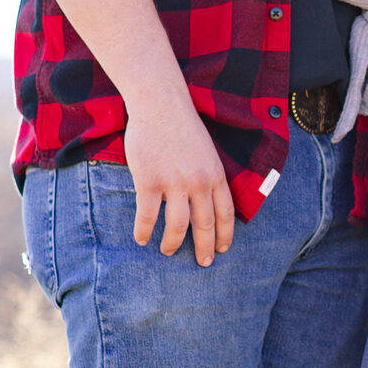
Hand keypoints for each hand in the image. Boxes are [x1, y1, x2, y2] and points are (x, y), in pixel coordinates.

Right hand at [123, 91, 235, 266]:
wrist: (160, 104)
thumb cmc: (182, 126)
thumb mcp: (207, 152)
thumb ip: (209, 177)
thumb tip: (206, 202)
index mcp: (216, 175)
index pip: (226, 214)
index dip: (225, 235)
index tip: (222, 250)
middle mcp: (199, 183)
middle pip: (204, 225)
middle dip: (205, 248)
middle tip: (203, 263)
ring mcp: (174, 183)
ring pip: (177, 226)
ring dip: (173, 244)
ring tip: (168, 252)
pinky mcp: (149, 181)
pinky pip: (148, 215)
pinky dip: (144, 231)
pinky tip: (141, 239)